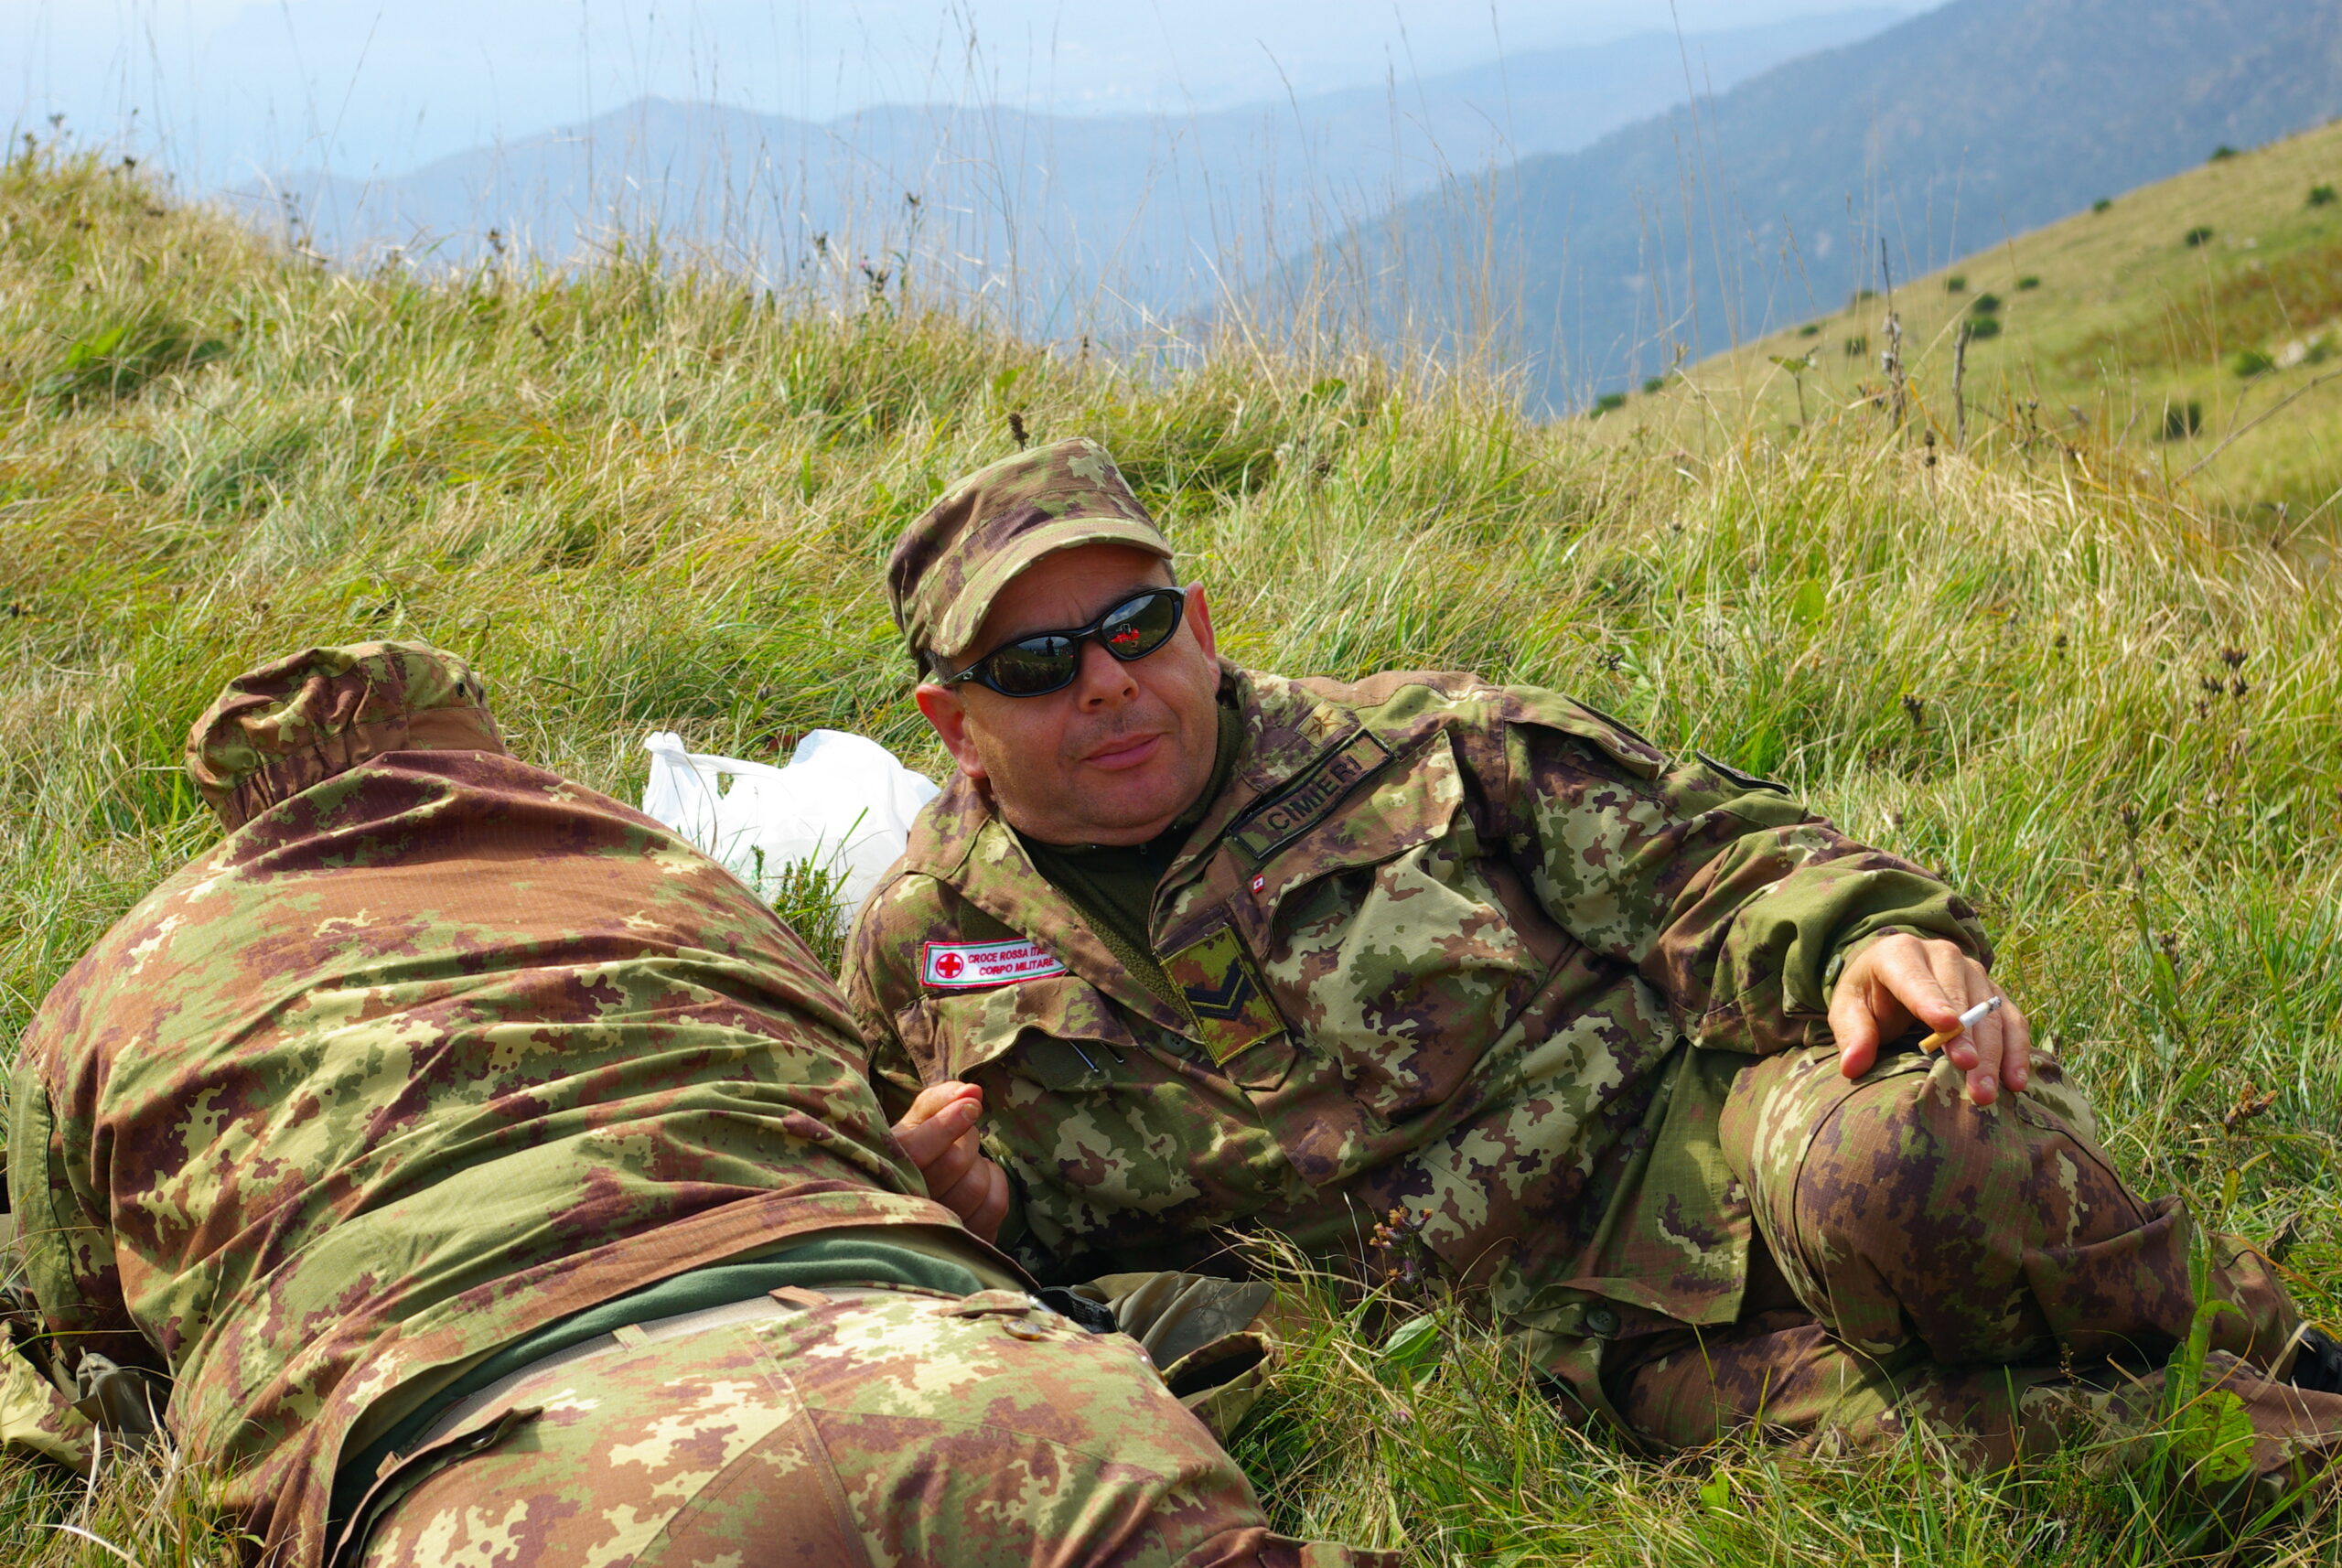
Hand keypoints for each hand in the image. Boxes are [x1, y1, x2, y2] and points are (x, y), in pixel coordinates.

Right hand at [890, 1080, 1009, 1241]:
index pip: (915, 1150)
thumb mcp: (918, 1119)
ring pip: (977, 1186)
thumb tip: (973, 1092)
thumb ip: (940, 1099)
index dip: (947, 1126)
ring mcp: (933, 1230)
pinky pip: (995, 1207)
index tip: (972, 1107)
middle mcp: (904, 1205)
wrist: (919, 1195)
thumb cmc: (917, 1147)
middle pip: (955, 1162)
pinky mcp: (961, 1244)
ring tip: (964, 1167)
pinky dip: (995, 1185)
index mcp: (885, 1166)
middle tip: (960, 1141)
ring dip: (980, 1167)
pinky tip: (977, 1183)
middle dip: (968, 1141)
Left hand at [1830, 933, 2030, 1104]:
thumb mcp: (1848, 1008)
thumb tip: (1852, 1066)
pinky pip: (2012, 1019)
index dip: (1931, 1000)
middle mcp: (1942, 955)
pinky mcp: (1993, 992)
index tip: (1945, 1025)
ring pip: (1990, 1012)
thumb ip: (1853, 1033)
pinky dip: (2016, 1050)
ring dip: (1992, 1053)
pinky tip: (2015, 1081)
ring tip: (1987, 1092)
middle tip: (1968, 1073)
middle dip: (1966, 1038)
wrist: (1891, 976)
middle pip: (1960, 997)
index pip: (1916, 978)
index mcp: (1900, 953)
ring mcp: (1973, 972)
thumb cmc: (1868, 995)